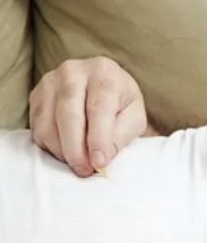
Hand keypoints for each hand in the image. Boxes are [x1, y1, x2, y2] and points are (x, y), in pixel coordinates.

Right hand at [28, 56, 148, 176]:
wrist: (104, 88)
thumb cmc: (122, 105)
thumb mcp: (134, 118)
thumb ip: (121, 136)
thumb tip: (101, 159)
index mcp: (104, 73)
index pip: (98, 108)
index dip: (98, 139)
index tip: (100, 163)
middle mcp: (73, 72)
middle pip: (67, 114)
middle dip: (76, 149)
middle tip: (85, 171)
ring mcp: (50, 81)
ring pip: (48, 123)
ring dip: (62, 151)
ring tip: (79, 165)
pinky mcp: (36, 95)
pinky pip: (37, 127)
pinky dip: (50, 146)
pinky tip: (67, 153)